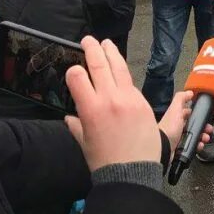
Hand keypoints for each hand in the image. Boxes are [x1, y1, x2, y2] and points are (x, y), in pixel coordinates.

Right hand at [64, 36, 160, 171]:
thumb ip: (77, 125)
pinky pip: (131, 83)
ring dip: (111, 52)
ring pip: (118, 67)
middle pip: (99, 64)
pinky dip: (123, 75)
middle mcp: (109, 99)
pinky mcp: (143, 102)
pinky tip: (120, 71)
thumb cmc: (105, 161)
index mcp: (91, 109)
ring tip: (107, 43)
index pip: (77, 77)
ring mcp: (128, 98)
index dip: (73, 71)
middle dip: (92, 48)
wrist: (133, 173)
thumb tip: (70, 118)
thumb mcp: (84, 142)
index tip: (73, 70)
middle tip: (88, 40)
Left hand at [158, 90, 212, 153]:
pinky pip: (192, 146)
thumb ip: (181, 98)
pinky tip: (200, 144)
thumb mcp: (175, 109)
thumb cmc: (167, 129)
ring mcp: (178, 138)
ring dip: (202, 136)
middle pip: (193, 125)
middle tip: (208, 128)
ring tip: (205, 137)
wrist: (163, 149)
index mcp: (175, 117)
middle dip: (202, 126)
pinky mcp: (180, 148)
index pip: (188, 113)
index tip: (204, 116)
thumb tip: (189, 92)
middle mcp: (176, 128)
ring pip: (194, 136)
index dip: (196, 114)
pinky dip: (198, 145)